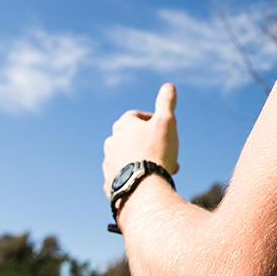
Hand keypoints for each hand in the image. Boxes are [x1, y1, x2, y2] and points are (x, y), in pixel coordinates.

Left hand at [102, 83, 179, 197]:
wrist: (143, 189)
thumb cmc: (156, 152)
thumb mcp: (166, 122)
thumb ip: (166, 102)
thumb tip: (168, 86)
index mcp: (122, 125)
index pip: (137, 116)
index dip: (152, 121)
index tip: (165, 129)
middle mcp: (111, 142)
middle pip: (133, 138)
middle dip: (151, 143)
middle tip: (168, 152)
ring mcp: (108, 163)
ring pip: (128, 157)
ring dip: (143, 160)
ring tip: (161, 169)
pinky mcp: (109, 182)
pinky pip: (124, 175)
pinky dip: (135, 175)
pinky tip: (148, 182)